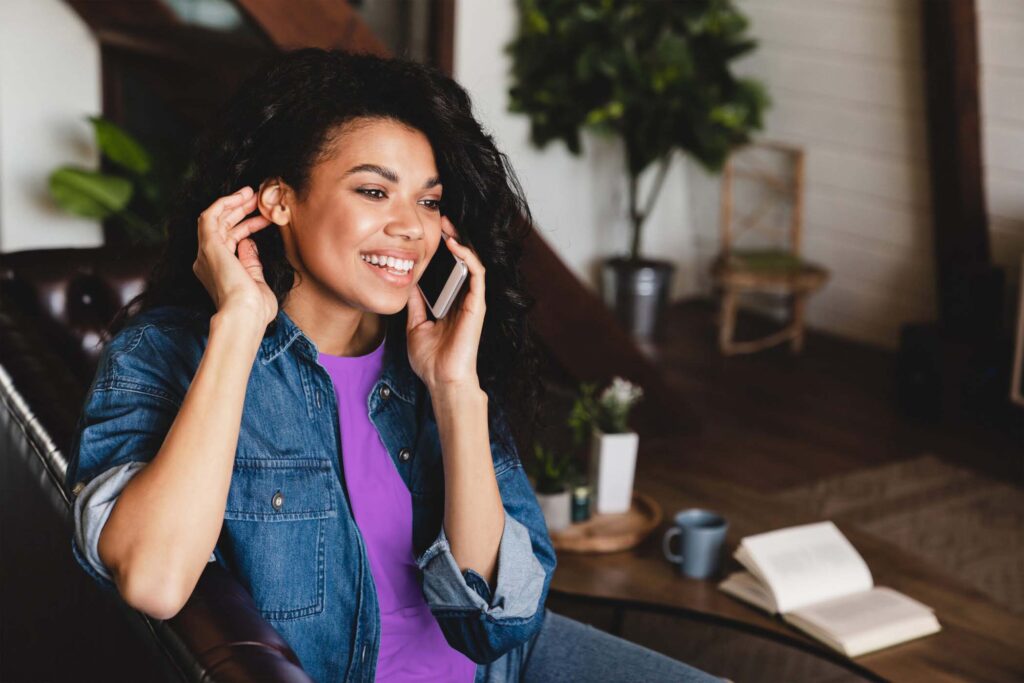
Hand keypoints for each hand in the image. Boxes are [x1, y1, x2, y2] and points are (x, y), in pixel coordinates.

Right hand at [192, 186, 277, 327]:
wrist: (244, 316)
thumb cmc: (254, 310)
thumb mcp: (256, 282)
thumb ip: (251, 263)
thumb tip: (248, 243)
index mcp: (217, 272)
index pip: (230, 242)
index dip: (247, 227)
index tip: (265, 219)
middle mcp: (207, 262)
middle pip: (222, 228)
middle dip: (240, 212)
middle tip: (259, 200)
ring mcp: (206, 253)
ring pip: (215, 219)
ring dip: (233, 204)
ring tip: (252, 194)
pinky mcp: (208, 245)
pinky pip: (210, 216)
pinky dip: (224, 203)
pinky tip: (241, 196)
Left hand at [405, 216, 485, 390]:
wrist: (442, 380)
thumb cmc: (431, 360)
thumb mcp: (415, 326)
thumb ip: (415, 304)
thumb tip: (407, 282)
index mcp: (451, 303)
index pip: (451, 269)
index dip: (444, 249)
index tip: (430, 232)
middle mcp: (464, 299)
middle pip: (463, 262)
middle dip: (454, 237)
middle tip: (441, 219)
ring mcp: (472, 302)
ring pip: (473, 263)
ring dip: (462, 241)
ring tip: (448, 225)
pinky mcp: (477, 305)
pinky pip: (477, 275)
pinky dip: (468, 258)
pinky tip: (456, 246)